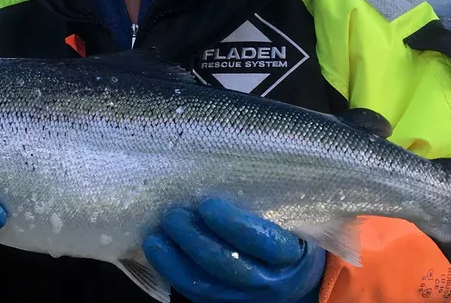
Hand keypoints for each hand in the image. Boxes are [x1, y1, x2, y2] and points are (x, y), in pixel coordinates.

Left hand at [142, 198, 325, 302]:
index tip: (208, 205)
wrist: (293, 276)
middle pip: (229, 266)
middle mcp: (269, 281)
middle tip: (174, 216)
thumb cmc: (288, 233)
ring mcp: (245, 297)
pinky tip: (158, 252)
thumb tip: (237, 162)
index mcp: (290, 254)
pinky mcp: (224, 302)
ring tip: (156, 237)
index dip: (233, 224)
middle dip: (196, 241)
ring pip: (207, 285)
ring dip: (176, 260)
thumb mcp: (292, 217)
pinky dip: (173, 273)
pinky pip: (196, 294)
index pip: (263, 242)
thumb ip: (270, 199)